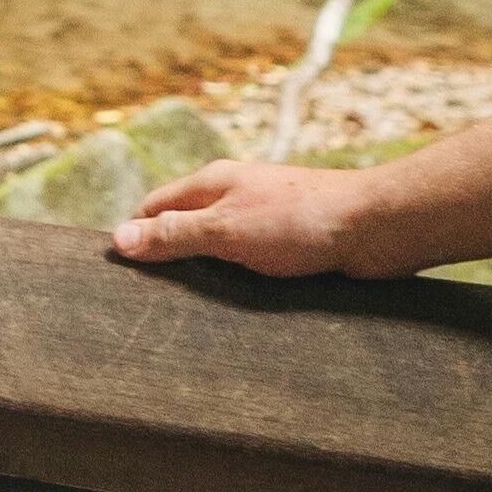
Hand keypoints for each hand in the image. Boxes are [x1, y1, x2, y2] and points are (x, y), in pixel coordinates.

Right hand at [108, 157, 393, 280]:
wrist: (372, 227)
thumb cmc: (299, 222)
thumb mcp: (225, 231)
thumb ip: (174, 236)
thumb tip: (119, 239)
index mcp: (211, 182)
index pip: (153, 207)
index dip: (133, 236)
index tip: (118, 275)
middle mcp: (234, 194)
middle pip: (182, 224)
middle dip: (166, 256)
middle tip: (149, 299)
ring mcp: (262, 215)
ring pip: (216, 244)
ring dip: (203, 270)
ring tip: (190, 309)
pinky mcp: (288, 238)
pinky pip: (247, 258)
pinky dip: (235, 277)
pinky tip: (236, 302)